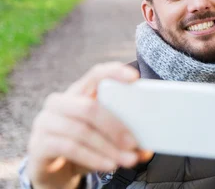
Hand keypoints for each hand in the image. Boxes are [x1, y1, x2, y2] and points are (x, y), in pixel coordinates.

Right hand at [26, 62, 152, 188]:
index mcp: (78, 92)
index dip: (114, 72)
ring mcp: (46, 122)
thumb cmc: (83, 146)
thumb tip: (147, 149)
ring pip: (82, 131)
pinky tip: (109, 165)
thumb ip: (124, 137)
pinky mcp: (39, 144)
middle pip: (90, 107)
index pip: (96, 74)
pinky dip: (93, 158)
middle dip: (116, 126)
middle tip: (135, 143)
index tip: (135, 78)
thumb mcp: (104, 137)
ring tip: (128, 160)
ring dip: (108, 148)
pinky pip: (70, 148)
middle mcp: (59, 102)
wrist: (53, 170)